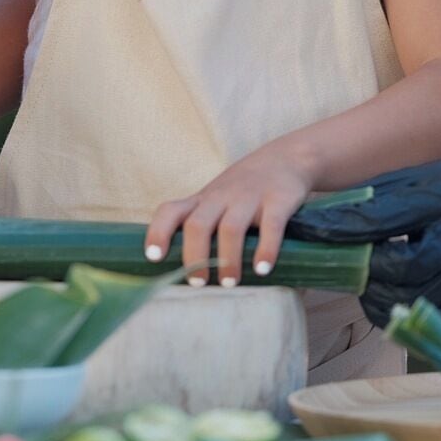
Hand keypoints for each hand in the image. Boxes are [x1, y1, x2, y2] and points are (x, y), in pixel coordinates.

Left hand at [147, 143, 321, 289]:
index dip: (158, 232)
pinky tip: (262, 269)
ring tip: (229, 282)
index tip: (154, 257)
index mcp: (202, 200)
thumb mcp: (216, 199)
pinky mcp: (278, 200)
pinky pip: (270, 226)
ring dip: (228, 259)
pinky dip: (266, 249)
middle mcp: (222, 196)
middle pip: (198, 224)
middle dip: (194, 256)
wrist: (287, 157)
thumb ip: (201, 224)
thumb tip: (184, 271)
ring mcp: (249, 197)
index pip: (170, 211)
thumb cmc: (244, 189)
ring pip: (231, 228)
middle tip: (197, 283)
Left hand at [283, 158, 440, 327]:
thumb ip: (377, 204)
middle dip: (359, 269)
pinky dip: (391, 302)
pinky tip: (381, 283)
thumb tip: (324, 221)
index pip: (389, 237)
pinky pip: (415, 313)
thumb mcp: (424, 184)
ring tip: (355, 269)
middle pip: (396, 278)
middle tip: (330, 257)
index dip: (348, 237)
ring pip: (402, 303)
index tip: (313, 232)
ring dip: (371, 290)